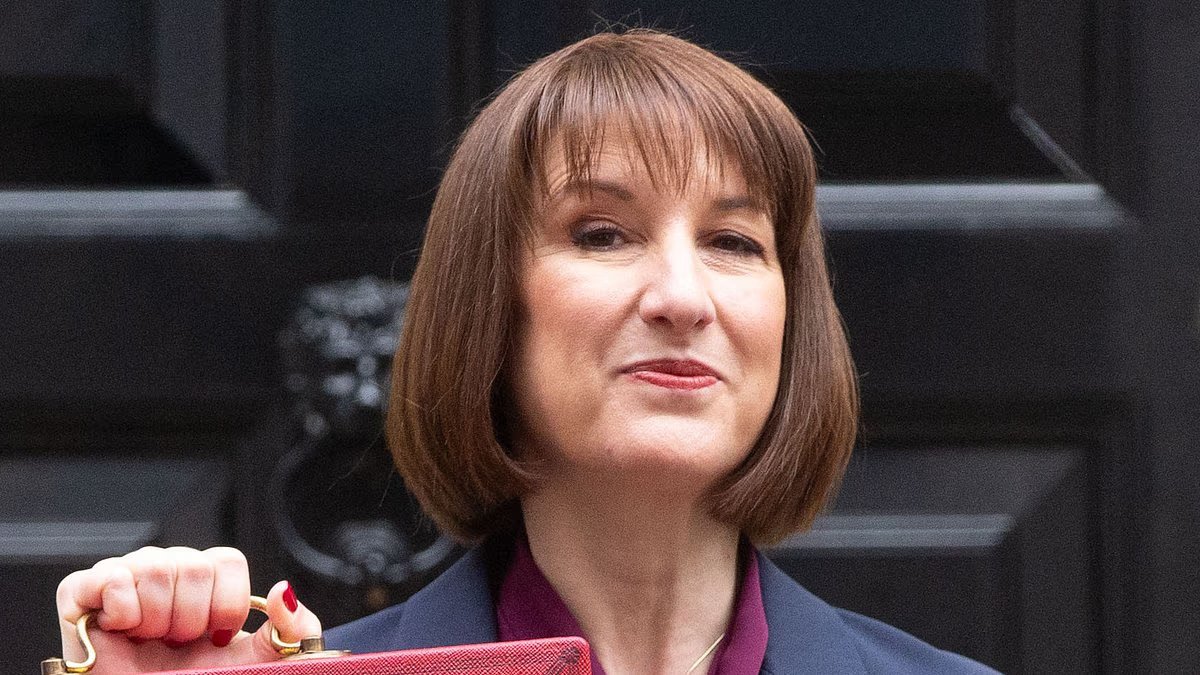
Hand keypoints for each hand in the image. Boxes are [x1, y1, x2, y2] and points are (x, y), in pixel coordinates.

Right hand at [56, 546, 321, 673]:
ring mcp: (124, 576)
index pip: (226, 559)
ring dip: (158, 620)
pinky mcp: (80, 591)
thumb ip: (288, 630)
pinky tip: (121, 632)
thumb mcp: (256, 661)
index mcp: (204, 580)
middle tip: (177, 644)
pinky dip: (121, 611)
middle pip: (194, 565)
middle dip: (192, 619)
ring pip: (157, 568)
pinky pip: (109, 577)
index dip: (227, 603)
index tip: (216, 637)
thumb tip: (284, 590)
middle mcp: (165, 570)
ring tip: (150, 642)